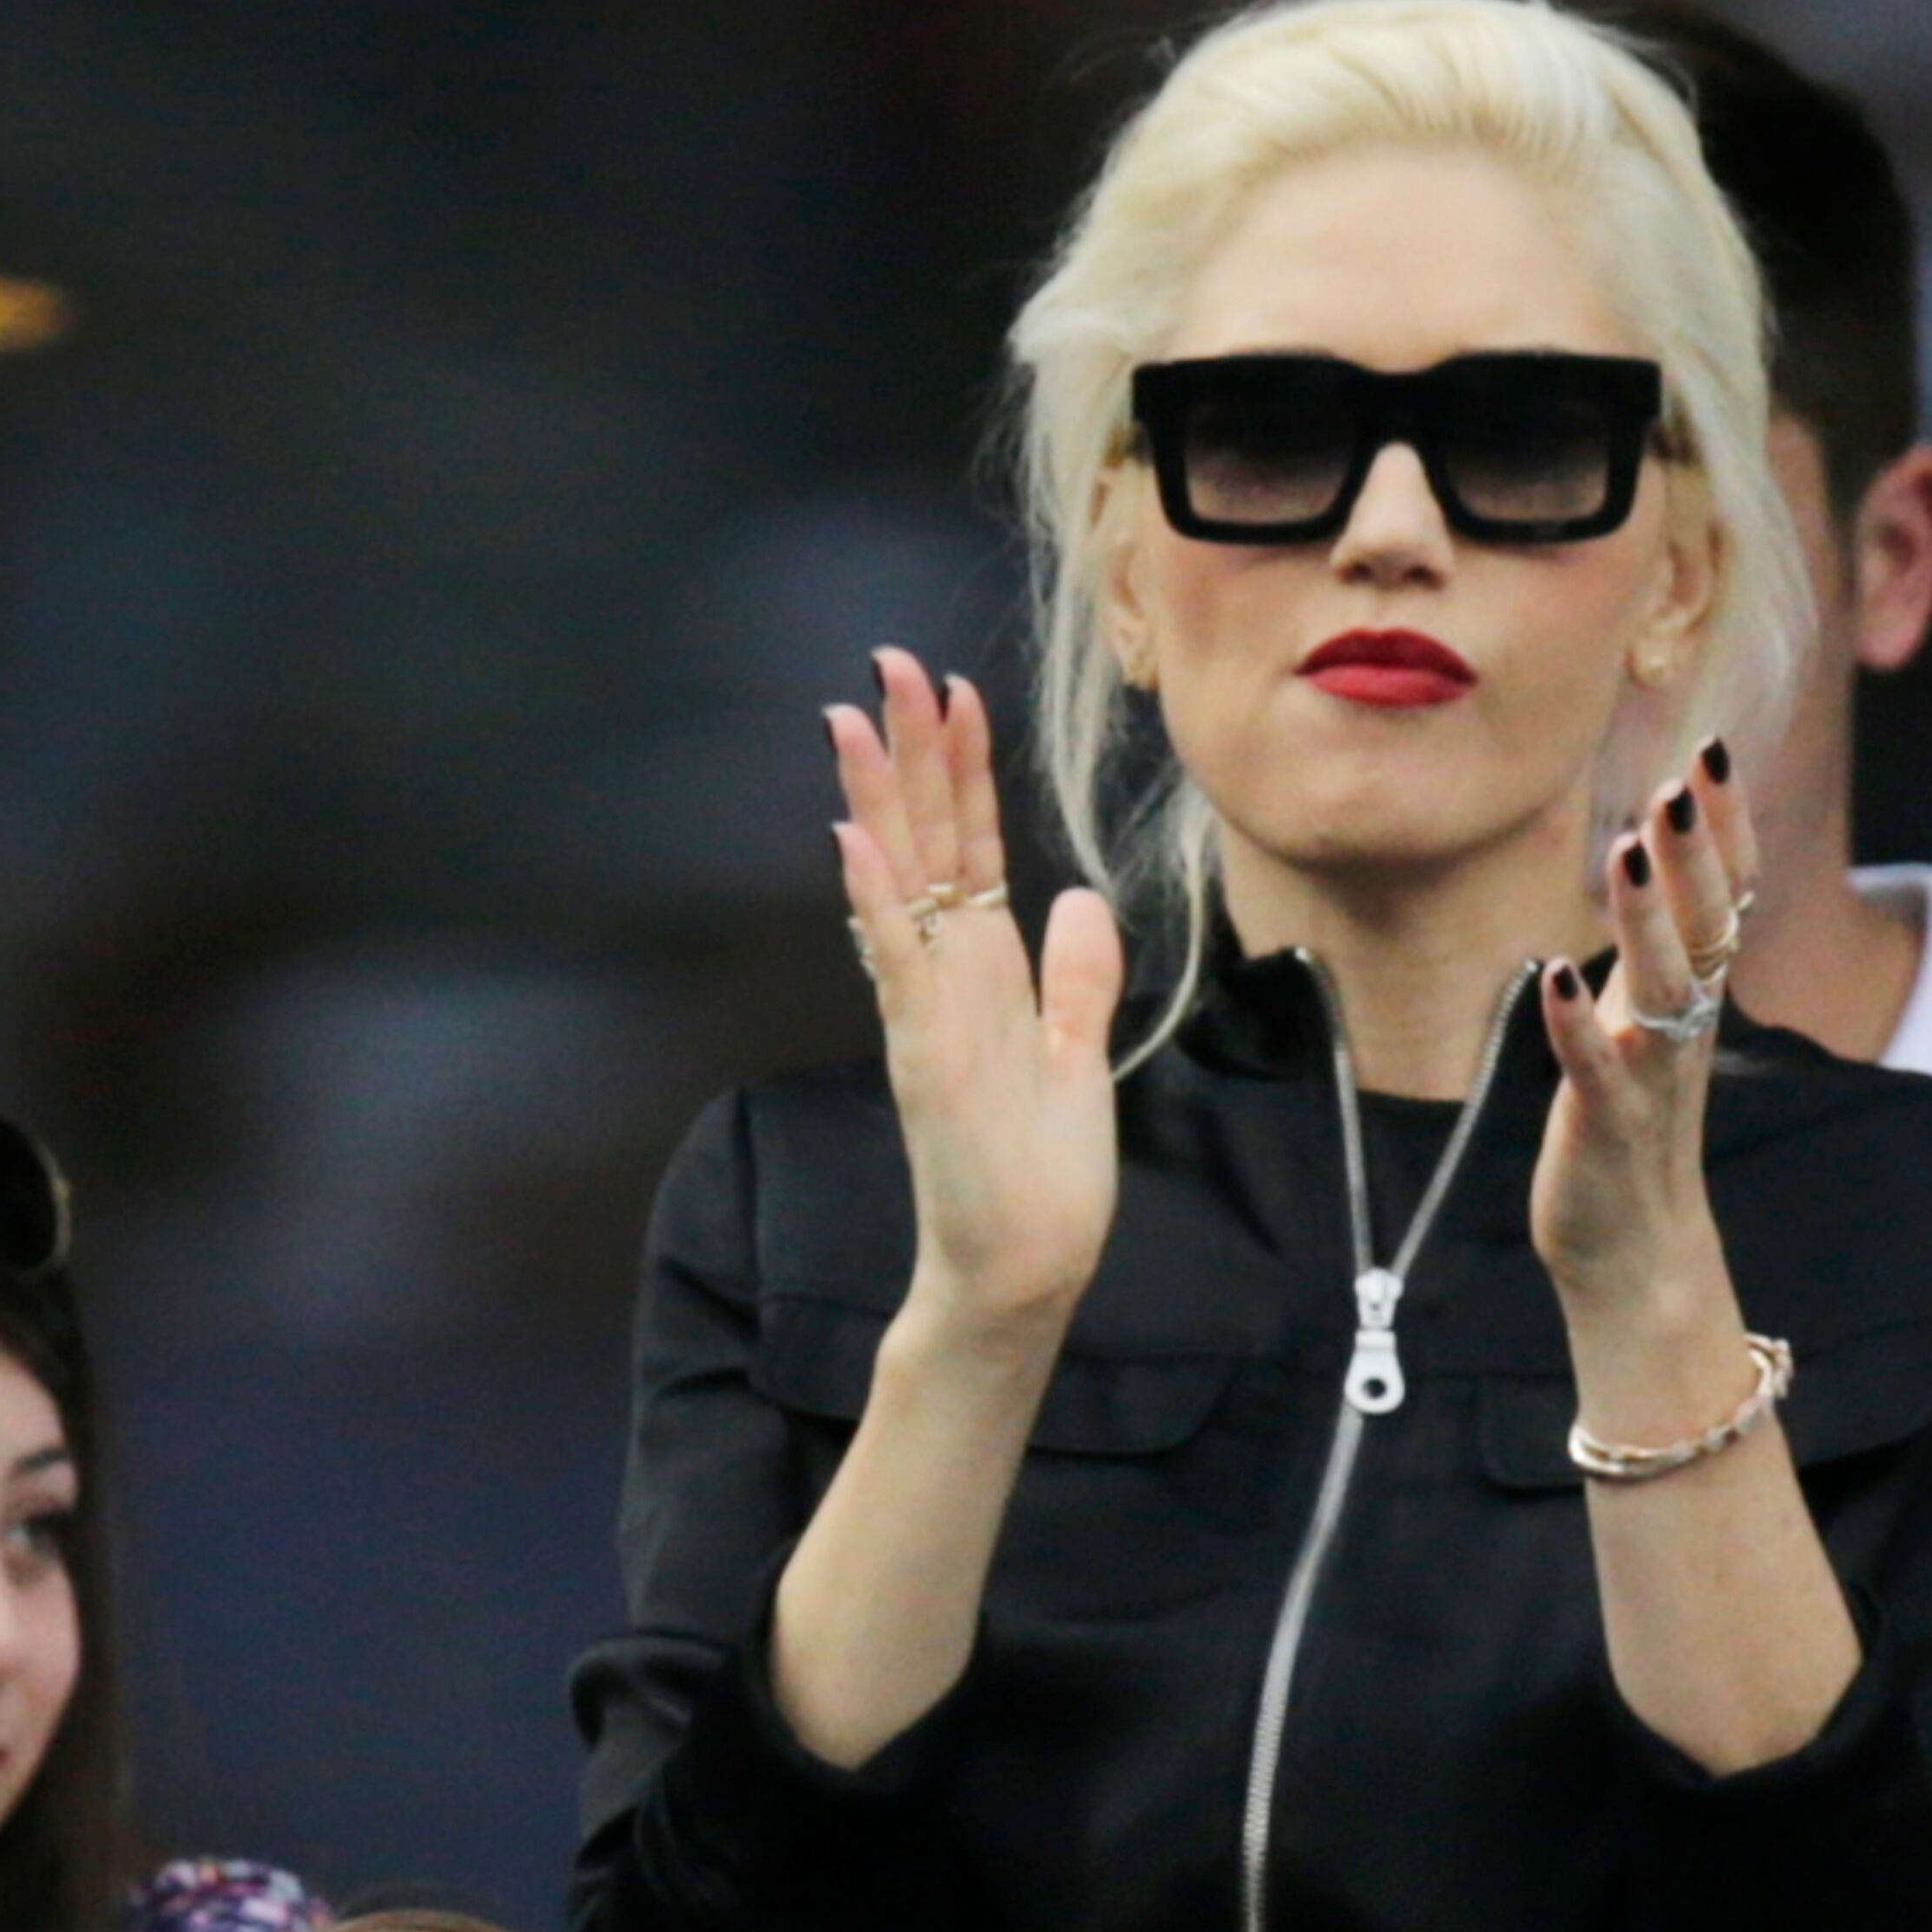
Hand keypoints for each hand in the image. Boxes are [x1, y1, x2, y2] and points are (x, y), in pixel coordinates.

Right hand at [830, 651, 1123, 1354]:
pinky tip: (853, 840)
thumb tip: (1077, 902)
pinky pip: (895, 964)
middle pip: (927, 845)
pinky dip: (874, 902)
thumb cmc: (1043, 1181)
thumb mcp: (1078, 1059)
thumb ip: (1077, 981)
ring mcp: (927, 1015)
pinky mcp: (923, 1057)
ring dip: (877, 802)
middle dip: (912, 751)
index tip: (955, 691)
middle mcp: (948, 981)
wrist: (1023, 1270)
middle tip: (888, 661)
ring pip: (897, 886)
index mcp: (987, 976)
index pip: (971, 851)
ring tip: (853, 717)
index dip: (966, 770)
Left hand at [1530, 743, 1759, 1401]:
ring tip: (1629, 849)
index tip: (1714, 751)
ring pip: (1660, 988)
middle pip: (1705, 928)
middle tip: (1684, 780)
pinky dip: (1576, 1025)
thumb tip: (1659, 861)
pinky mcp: (1604, 1124)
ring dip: (1645, 920)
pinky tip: (1554, 976)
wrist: (1633, 1252)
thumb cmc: (1631, 1127)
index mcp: (1693, 998)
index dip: (1725, 829)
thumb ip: (1660, 952)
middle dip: (1696, 854)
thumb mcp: (1650, 1026)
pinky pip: (1594, 1069)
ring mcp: (1647, 1076)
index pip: (1726, 898)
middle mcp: (1681, 1027)